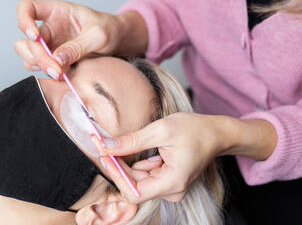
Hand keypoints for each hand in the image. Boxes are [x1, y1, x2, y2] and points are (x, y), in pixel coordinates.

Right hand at [15, 0, 146, 78]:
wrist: (118, 43)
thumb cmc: (109, 29)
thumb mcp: (99, 35)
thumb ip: (78, 46)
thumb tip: (57, 59)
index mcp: (56, 12)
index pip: (26, 8)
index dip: (23, 21)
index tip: (35, 36)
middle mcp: (48, 28)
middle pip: (26, 41)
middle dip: (38, 56)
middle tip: (56, 69)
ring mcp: (49, 45)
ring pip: (28, 56)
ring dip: (40, 66)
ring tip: (60, 74)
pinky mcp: (53, 60)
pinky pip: (39, 67)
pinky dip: (46, 73)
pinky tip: (62, 76)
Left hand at [98, 112, 222, 202]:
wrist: (216, 133)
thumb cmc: (195, 129)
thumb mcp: (161, 130)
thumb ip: (132, 141)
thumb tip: (105, 147)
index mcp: (173, 182)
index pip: (133, 191)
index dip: (116, 175)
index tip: (104, 156)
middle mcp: (172, 191)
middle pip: (134, 186)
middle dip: (120, 167)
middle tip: (108, 145)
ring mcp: (171, 188)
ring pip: (138, 181)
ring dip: (130, 164)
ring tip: (138, 145)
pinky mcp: (168, 182)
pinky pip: (146, 177)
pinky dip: (140, 164)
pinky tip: (150, 151)